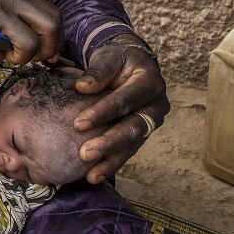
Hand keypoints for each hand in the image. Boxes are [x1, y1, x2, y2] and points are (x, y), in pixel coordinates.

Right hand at [0, 0, 62, 65]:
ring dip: (19, 59)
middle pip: (51, 27)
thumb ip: (18, 13)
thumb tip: (42, 42)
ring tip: (3, 55)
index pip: (54, 15)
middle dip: (47, 50)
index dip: (56, 39)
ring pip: (29, 44)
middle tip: (32, 58)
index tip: (47, 53)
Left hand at [72, 34, 169, 183]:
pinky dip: (112, 164)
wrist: (130, 64)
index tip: (78, 124)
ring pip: (132, 144)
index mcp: (150, 82)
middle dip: (108, 142)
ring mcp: (150, 123)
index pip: (125, 100)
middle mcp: (156, 106)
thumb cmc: (117, 59)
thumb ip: (98, 71)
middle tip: (85, 153)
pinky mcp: (141, 135)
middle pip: (132, 127)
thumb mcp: (109, 57)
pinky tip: (94, 176)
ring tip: (90, 174)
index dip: (102, 112)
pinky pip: (128, 152)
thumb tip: (82, 87)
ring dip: (110, 160)